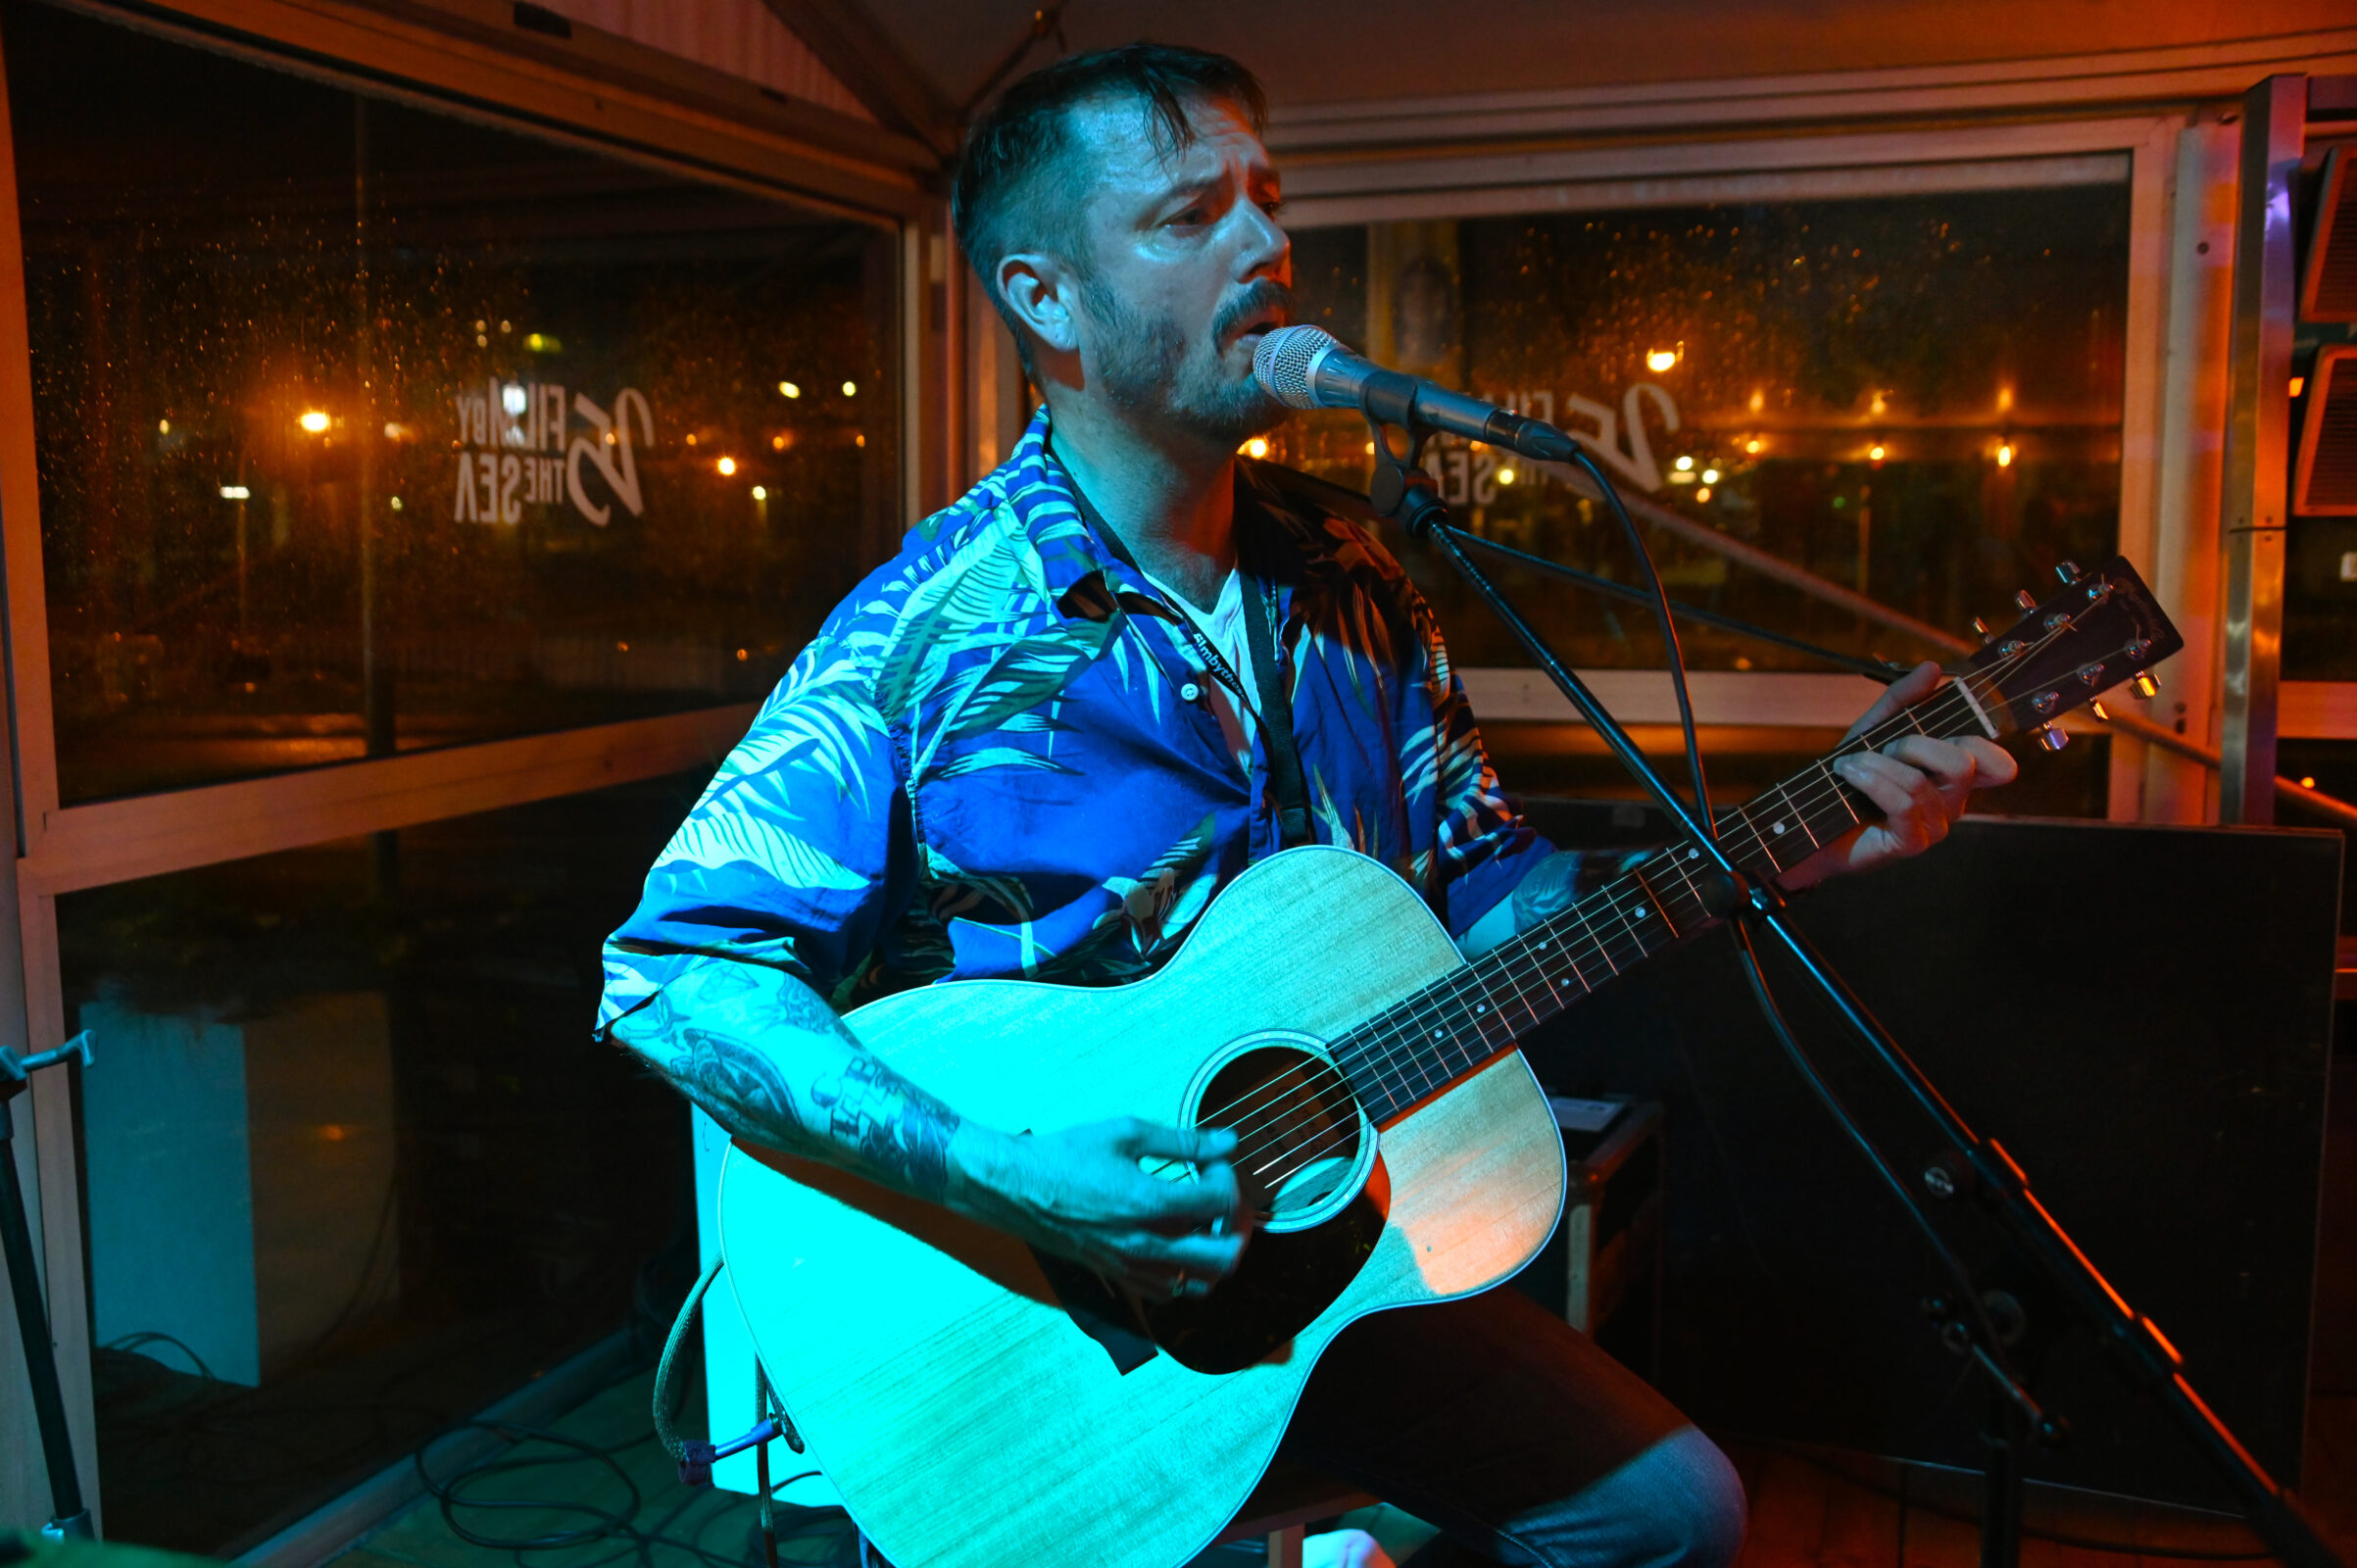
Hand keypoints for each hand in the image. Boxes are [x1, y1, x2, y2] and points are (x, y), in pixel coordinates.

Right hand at [959, 1117, 1250, 1300]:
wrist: (1016, 1187)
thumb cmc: (1067, 1155)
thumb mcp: (1126, 1133)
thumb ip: (1183, 1141)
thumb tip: (1227, 1139)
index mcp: (1150, 1203)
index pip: (1220, 1203)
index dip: (1227, 1178)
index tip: (1212, 1162)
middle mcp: (1145, 1243)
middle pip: (1222, 1257)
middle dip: (1235, 1228)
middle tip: (1224, 1203)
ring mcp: (1131, 1265)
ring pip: (1198, 1283)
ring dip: (1213, 1256)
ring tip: (1205, 1226)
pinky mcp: (1116, 1275)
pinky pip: (1166, 1293)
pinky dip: (1183, 1275)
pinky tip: (1177, 1246)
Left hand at [1780, 661, 2017, 889]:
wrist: (1814, 820)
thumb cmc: (1851, 777)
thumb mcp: (1873, 729)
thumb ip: (1902, 698)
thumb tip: (1933, 667)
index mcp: (1952, 774)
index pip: (1996, 761)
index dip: (1983, 740)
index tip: (1949, 722)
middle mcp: (1952, 801)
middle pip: (1962, 764)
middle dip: (1915, 745)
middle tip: (1885, 748)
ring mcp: (1935, 825)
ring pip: (1921, 783)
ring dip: (1878, 765)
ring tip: (1851, 763)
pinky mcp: (1912, 843)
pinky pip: (1902, 805)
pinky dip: (1871, 782)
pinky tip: (1850, 775)